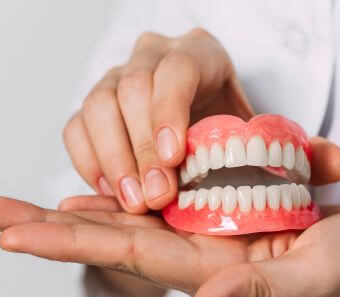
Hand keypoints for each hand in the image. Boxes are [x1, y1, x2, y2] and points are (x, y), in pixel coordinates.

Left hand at [0, 196, 339, 296]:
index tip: (12, 233)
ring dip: (79, 206)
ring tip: (23, 204)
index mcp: (215, 272)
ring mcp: (218, 230)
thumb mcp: (312, 280)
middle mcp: (205, 253)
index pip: (128, 254)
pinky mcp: (236, 208)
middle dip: (49, 225)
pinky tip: (103, 181)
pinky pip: (173, 197)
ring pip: (135, 215)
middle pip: (114, 235)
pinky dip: (133, 187)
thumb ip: (255, 294)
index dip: (69, 241)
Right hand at [63, 28, 253, 213]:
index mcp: (198, 52)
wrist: (205, 127)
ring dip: (114, 159)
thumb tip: (263, 172)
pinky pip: (76, 129)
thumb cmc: (230, 131)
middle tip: (156, 196)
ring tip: (134, 201)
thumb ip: (251, 145)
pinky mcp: (92, 107)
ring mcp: (116, 78)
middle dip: (143, 149)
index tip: (173, 158)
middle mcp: (151, 56)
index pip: (177, 70)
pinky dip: (90, 163)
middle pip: (133, 90)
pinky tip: (113, 193)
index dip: (170, 112)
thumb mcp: (250, 132)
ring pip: (98, 106)